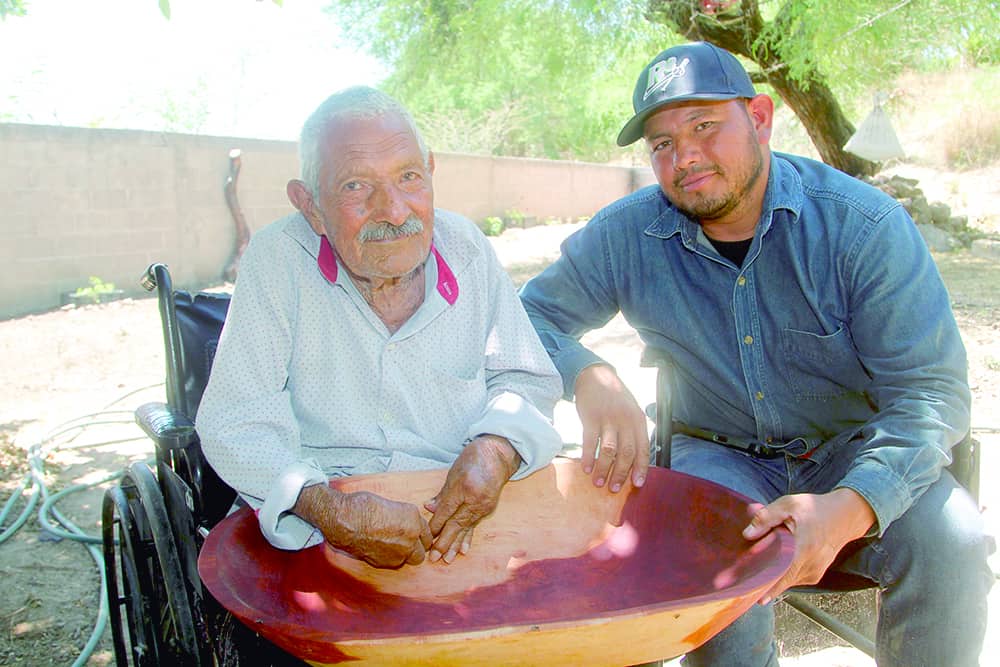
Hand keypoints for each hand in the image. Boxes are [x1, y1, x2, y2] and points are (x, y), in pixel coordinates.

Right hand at [293, 484, 432, 568]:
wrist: (343, 520)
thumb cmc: (363, 507)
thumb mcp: (391, 505)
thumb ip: (405, 518)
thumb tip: (409, 525)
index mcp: (413, 518)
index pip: (428, 533)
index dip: (420, 534)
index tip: (415, 535)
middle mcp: (411, 536)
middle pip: (423, 550)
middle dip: (417, 547)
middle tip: (406, 542)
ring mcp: (400, 551)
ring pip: (412, 559)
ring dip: (406, 555)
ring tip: (392, 546)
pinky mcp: (387, 563)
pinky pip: (396, 563)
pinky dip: (391, 559)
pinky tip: (381, 549)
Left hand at [424, 434, 520, 562]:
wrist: (498, 455)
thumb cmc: (473, 458)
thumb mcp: (454, 472)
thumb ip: (443, 494)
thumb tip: (428, 508)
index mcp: (464, 487)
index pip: (447, 511)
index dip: (436, 525)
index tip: (426, 538)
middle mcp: (476, 499)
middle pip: (457, 524)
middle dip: (444, 542)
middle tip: (433, 557)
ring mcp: (484, 506)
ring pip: (466, 528)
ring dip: (455, 545)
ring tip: (447, 559)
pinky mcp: (487, 509)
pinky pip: (474, 526)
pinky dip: (467, 538)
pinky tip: (463, 551)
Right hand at [574, 364, 649, 490]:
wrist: (595, 376)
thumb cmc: (614, 398)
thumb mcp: (631, 411)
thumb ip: (633, 432)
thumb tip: (634, 461)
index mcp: (638, 420)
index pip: (643, 448)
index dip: (641, 468)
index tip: (637, 484)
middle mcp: (625, 420)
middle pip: (626, 453)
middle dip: (621, 473)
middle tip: (614, 488)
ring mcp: (608, 419)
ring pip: (609, 450)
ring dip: (603, 469)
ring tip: (598, 482)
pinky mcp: (591, 417)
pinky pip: (590, 442)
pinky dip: (588, 457)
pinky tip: (585, 468)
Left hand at [742, 487, 875, 603]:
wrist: (844, 516)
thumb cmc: (815, 509)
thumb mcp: (788, 505)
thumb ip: (766, 518)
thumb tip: (747, 534)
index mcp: (801, 549)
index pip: (776, 575)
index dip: (759, 585)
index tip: (743, 591)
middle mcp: (809, 566)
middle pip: (778, 582)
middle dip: (759, 584)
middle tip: (741, 583)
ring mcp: (813, 573)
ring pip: (784, 582)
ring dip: (770, 577)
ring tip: (756, 566)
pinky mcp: (815, 575)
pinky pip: (792, 579)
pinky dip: (782, 574)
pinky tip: (774, 563)